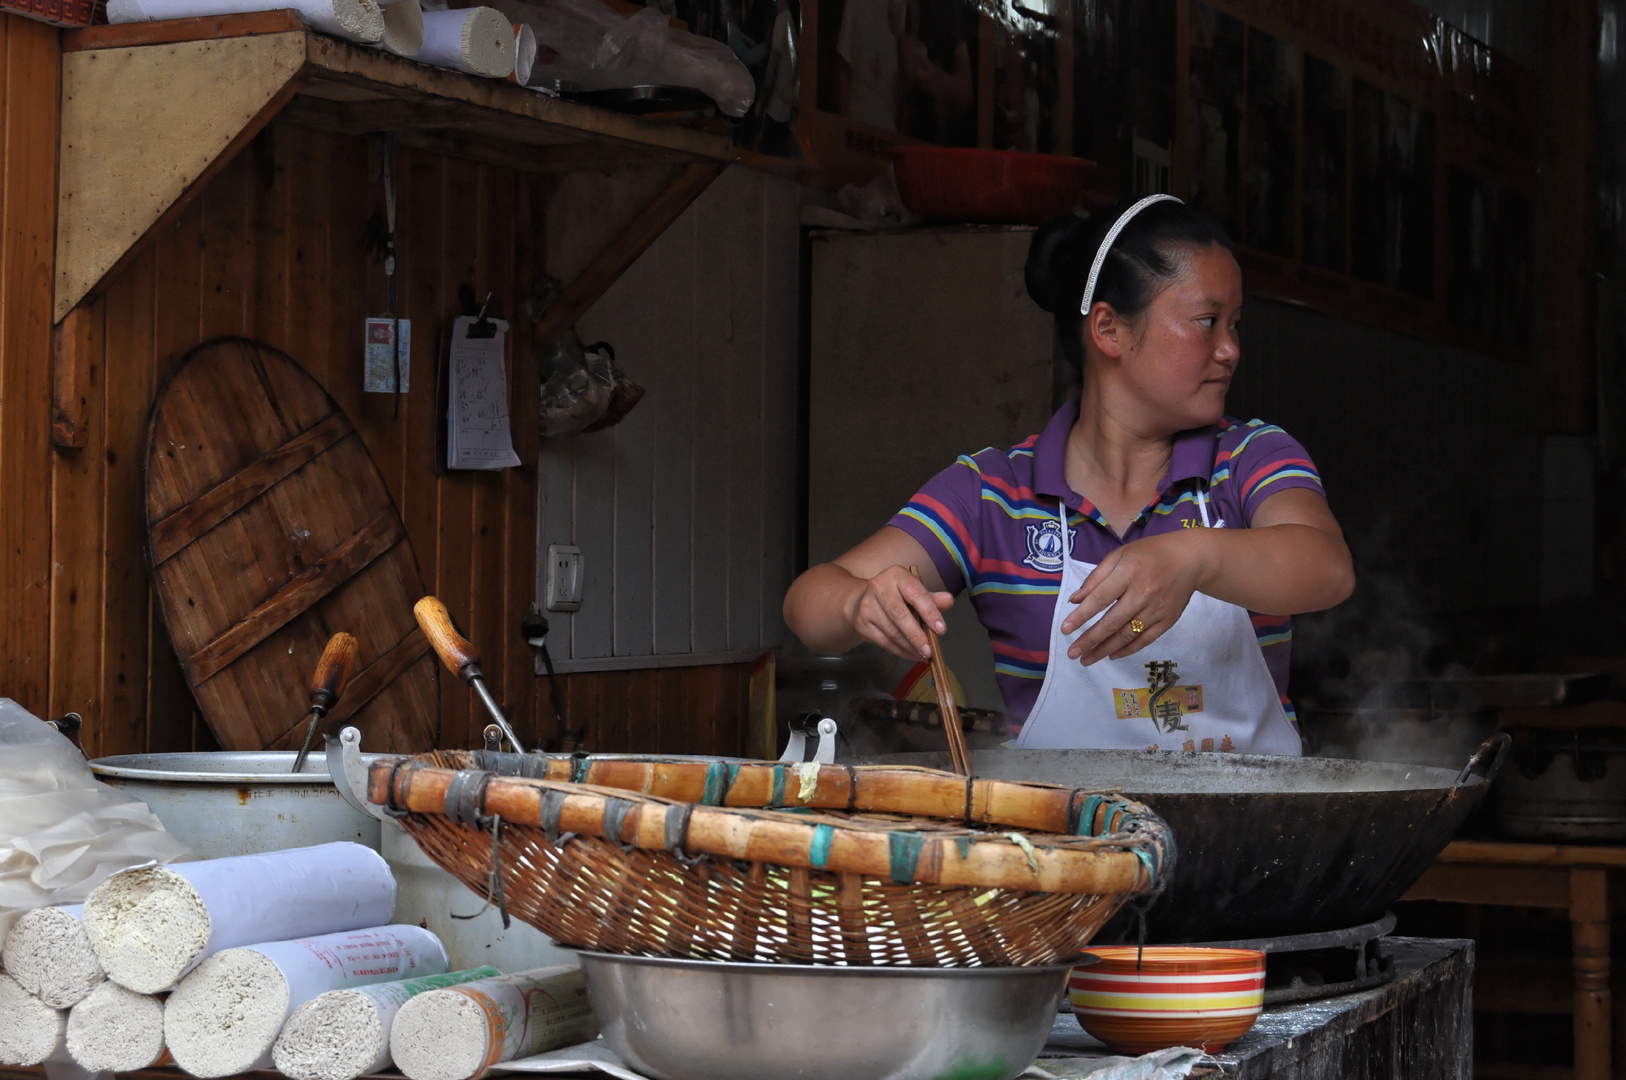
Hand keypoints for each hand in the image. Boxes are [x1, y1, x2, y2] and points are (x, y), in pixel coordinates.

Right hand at [844, 564, 952, 661]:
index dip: (929, 612)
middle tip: (930, 651)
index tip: (941, 629)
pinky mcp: (861, 623)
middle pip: (899, 615)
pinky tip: (911, 654)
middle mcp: (879, 586)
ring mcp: (867, 605)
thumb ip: (932, 598)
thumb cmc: (897, 596)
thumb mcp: (915, 592)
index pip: (916, 594)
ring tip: (924, 655)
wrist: (864, 600)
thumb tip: (948, 600)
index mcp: (897, 575)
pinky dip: (900, 651)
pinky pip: (884, 642)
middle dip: (917, 636)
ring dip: (910, 647)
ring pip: (892, 632)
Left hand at [1060, 531, 1212, 665]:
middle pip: (1112, 622)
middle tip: (1073, 653)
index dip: (1081, 616)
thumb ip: (1097, 577)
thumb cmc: (1151, 553)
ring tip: (1087, 659)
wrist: (1191, 559)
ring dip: (1105, 650)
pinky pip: (1145, 640)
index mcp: (1129, 572)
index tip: (1065, 629)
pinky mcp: (1168, 620)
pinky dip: (1128, 650)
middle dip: (1089, 640)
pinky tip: (1112, 655)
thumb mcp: (1120, 554)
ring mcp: (1157, 609)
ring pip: (1127, 635)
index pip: (1100, 598)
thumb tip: (1075, 599)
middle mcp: (1143, 592)